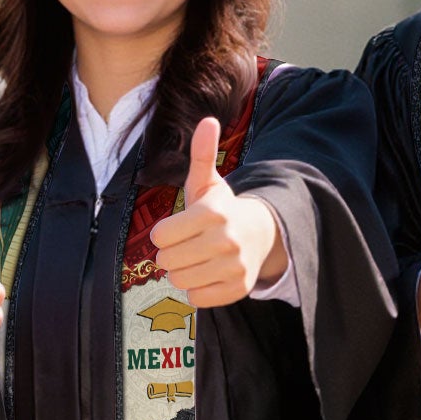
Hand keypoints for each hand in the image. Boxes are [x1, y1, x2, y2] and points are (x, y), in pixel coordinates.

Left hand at [148, 117, 284, 307]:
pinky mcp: (238, 289)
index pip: (161, 236)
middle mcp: (226, 241)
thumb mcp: (208, 182)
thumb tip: (208, 120)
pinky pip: (196, 299)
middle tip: (186, 245)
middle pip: (167, 261)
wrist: (260, 235)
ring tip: (196, 259)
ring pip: (179, 281)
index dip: (163, 234)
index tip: (176, 229)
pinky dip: (196, 290)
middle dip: (170, 254)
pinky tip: (207, 274)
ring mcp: (234, 267)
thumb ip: (201, 154)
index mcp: (213, 213)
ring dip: (182, 272)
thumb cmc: (222, 209)